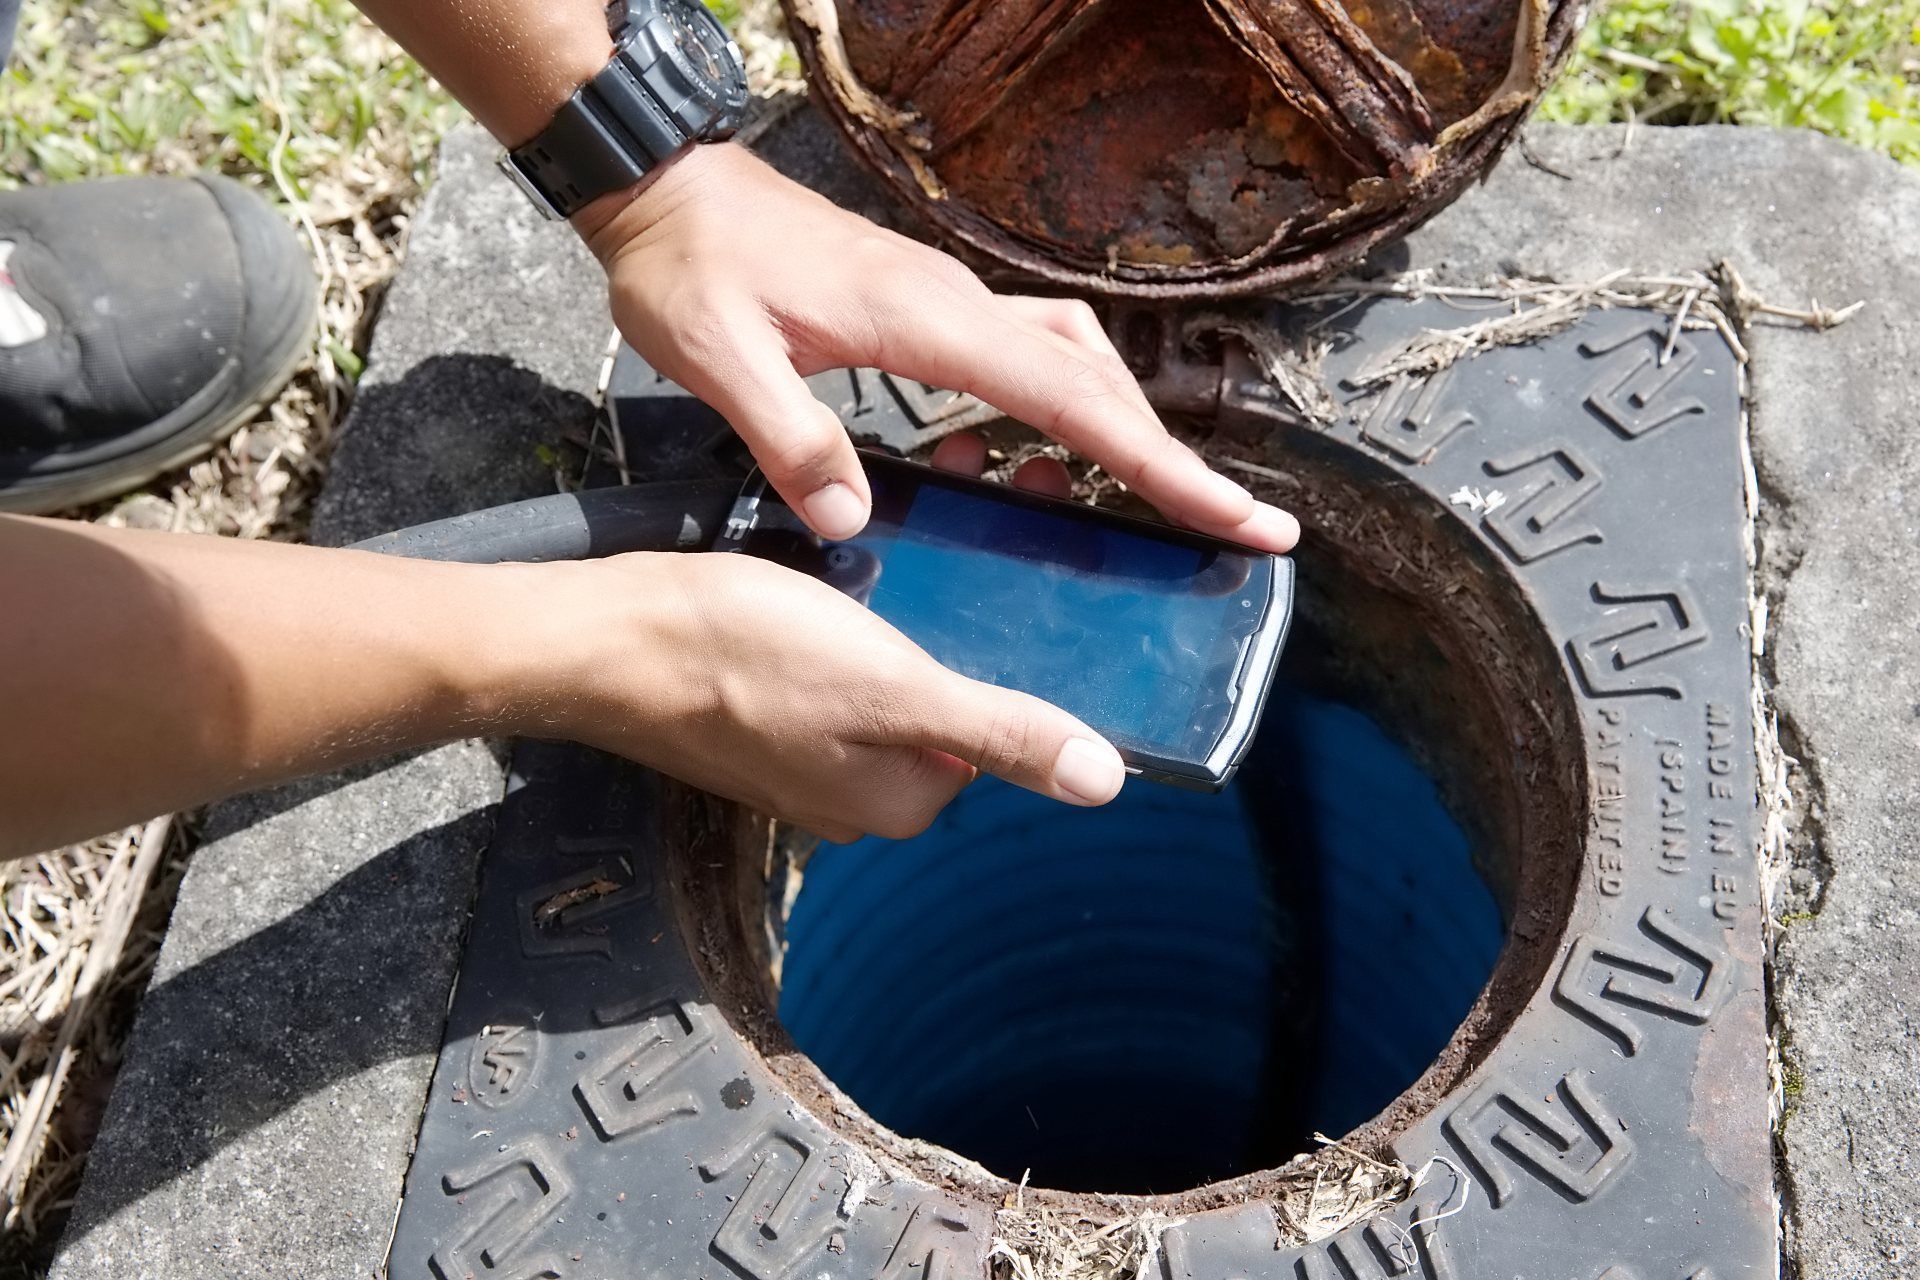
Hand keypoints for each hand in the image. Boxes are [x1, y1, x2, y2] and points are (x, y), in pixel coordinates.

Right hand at [532, 550, 1126, 842]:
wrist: (609, 637)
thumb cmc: (744, 661)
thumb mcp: (894, 691)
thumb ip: (1000, 733)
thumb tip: (1105, 783)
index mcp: (900, 800)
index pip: (997, 735)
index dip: (1014, 655)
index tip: (1023, 578)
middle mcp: (855, 792)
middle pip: (945, 706)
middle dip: (964, 624)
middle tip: (970, 540)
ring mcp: (803, 754)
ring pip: (891, 679)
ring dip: (909, 613)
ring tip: (906, 543)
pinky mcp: (764, 712)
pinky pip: (838, 667)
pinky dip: (853, 617)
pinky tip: (840, 570)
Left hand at [574, 143, 1298, 552]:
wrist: (671, 187)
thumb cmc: (690, 265)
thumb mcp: (716, 356)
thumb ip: (787, 436)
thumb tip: (853, 520)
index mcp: (926, 319)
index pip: (1070, 399)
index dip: (1158, 464)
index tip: (1234, 513)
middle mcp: (958, 304)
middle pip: (1097, 382)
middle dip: (1171, 459)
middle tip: (1238, 528)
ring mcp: (949, 301)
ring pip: (1072, 364)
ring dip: (1116, 431)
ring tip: (1142, 505)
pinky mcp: (929, 308)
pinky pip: (1026, 360)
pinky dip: (1058, 409)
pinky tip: (1023, 460)